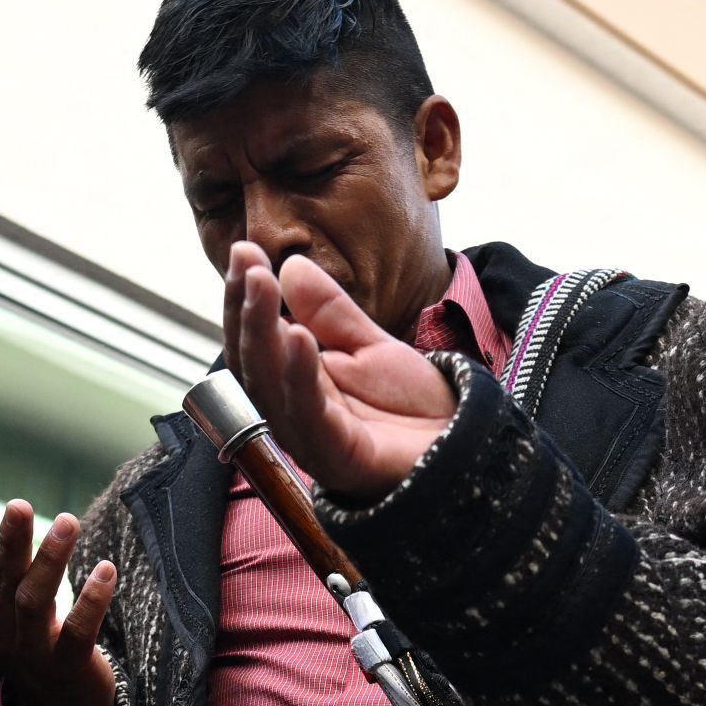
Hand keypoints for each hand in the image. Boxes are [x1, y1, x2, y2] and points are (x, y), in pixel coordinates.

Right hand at [0, 492, 117, 705]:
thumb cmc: (22, 643)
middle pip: (4, 581)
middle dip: (11, 542)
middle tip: (19, 505)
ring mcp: (33, 651)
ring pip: (36, 602)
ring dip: (51, 561)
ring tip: (68, 521)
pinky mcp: (70, 664)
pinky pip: (80, 631)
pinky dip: (92, 600)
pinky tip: (105, 569)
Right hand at [226, 244, 456, 500]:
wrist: (462, 446)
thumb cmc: (413, 407)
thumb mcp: (370, 346)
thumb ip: (330, 312)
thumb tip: (290, 265)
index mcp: (295, 386)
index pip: (257, 339)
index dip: (245, 297)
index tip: (243, 249)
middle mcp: (293, 412)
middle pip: (255, 362)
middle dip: (247, 309)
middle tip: (246, 263)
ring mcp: (312, 437)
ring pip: (272, 387)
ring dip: (263, 332)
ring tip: (260, 284)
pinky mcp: (337, 456)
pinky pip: (311, 416)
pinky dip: (300, 376)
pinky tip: (297, 337)